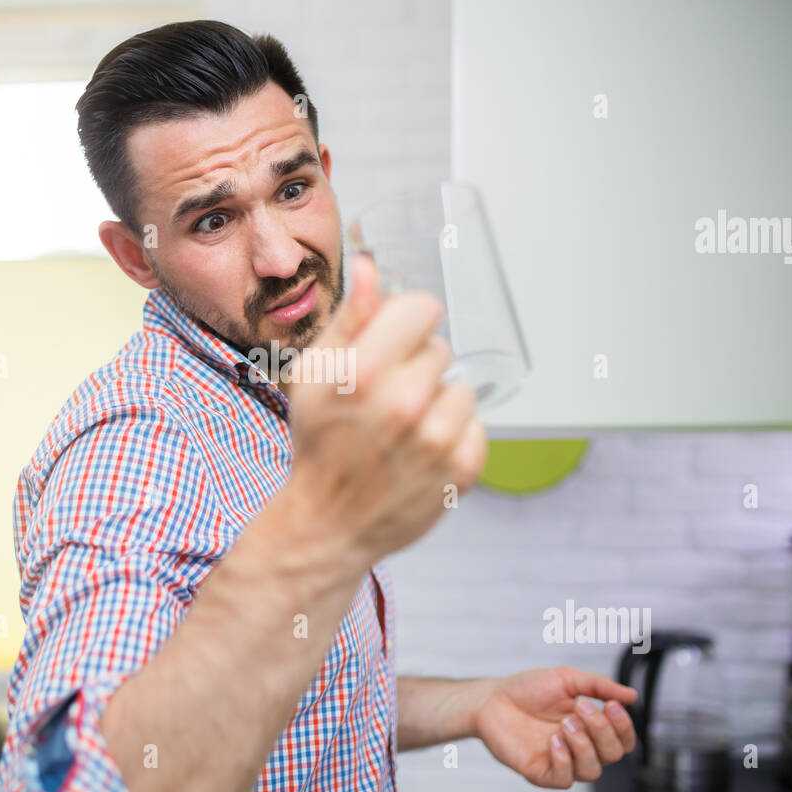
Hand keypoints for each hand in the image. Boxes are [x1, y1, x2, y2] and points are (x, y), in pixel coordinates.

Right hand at [285, 252, 488, 580]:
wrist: (329, 522)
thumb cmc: (320, 444)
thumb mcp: (315, 375)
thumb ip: (349, 319)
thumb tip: (372, 269)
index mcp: (364, 371)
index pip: (422, 307)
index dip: (405, 323)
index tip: (392, 344)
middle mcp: (404, 402)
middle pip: (439, 348)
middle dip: (415, 367)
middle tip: (385, 399)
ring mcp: (437, 438)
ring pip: (459, 388)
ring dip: (436, 404)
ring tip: (404, 429)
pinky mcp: (462, 468)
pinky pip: (476, 426)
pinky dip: (454, 437)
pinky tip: (420, 452)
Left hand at [474, 666, 637, 787]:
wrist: (492, 699)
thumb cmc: (527, 689)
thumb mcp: (566, 678)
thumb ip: (599, 686)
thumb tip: (631, 696)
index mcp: (590, 727)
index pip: (623, 740)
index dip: (624, 726)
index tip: (611, 704)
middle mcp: (579, 747)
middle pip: (613, 755)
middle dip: (601, 730)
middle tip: (579, 708)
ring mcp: (561, 761)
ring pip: (592, 771)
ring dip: (583, 744)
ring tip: (564, 723)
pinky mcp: (541, 772)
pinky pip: (565, 780)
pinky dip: (564, 760)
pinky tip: (553, 741)